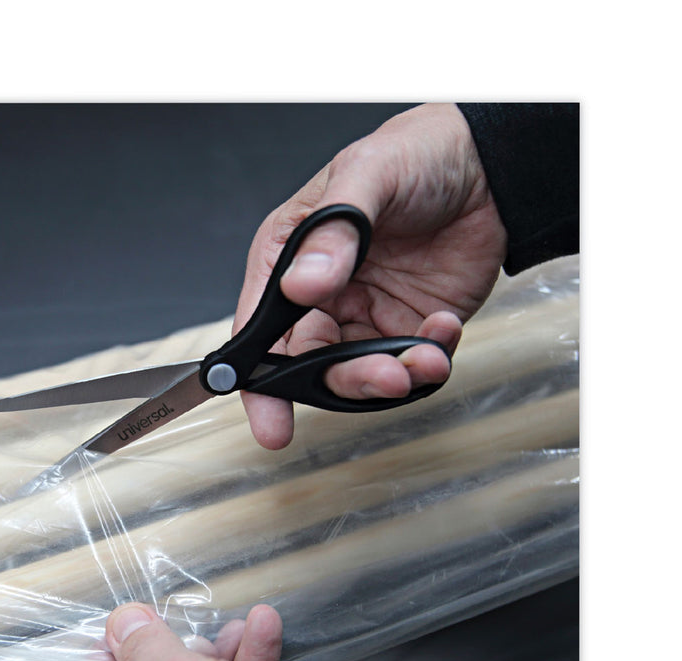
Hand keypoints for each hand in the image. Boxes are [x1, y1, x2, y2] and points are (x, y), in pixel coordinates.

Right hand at [237, 103, 508, 448]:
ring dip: (392, 377)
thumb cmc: (414, 153)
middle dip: (346, 381)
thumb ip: (332, 232)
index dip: (259, 381)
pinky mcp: (405, 328)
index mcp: (286, 260)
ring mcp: (362, 316)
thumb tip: (301, 282)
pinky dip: (429, 359)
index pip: (259, 330)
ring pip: (359, 374)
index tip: (270, 420)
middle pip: (310, 364)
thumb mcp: (368, 174)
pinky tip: (444, 328)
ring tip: (425, 359)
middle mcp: (319, 297)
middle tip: (384, 379)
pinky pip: (409, 365)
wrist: (488, 163)